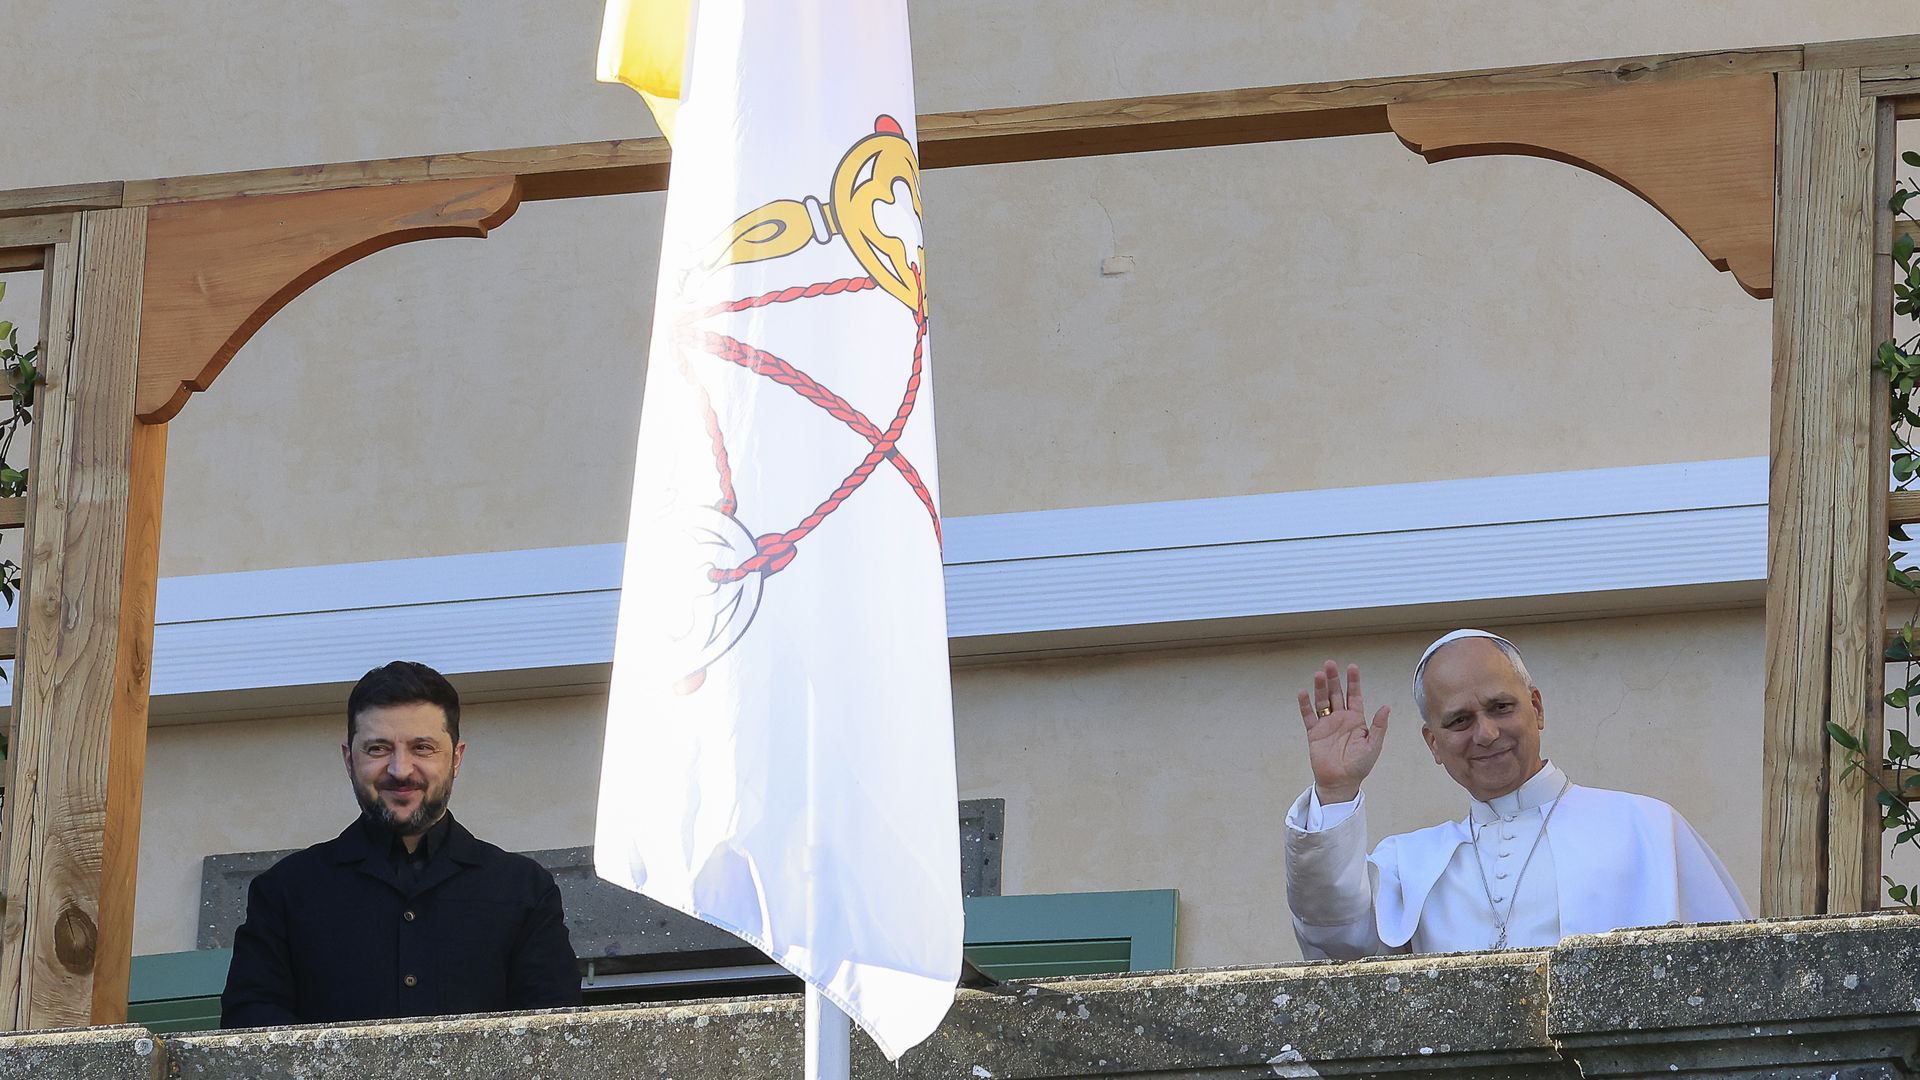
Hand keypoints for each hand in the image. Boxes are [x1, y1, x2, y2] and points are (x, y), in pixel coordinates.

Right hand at [1296, 660, 1390, 804]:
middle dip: (1334, 679)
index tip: (1352, 667)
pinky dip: (1305, 705)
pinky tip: (1303, 693)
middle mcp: (1341, 718)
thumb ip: (1379, 726)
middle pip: (1336, 694)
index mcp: (1356, 720)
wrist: (1341, 782)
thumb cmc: (1360, 766)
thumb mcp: (1373, 745)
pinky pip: (1309, 716)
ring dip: (1320, 688)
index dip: (1353, 682)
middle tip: (1330, 664)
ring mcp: (1327, 724)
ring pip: (1322, 701)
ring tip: (1318, 674)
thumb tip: (1386, 707)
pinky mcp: (1314, 733)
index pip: (1355, 696)